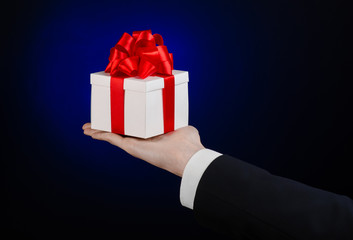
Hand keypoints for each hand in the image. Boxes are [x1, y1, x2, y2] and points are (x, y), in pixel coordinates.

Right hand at [82, 123, 204, 176]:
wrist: (187, 155)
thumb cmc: (188, 142)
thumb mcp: (181, 125)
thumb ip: (176, 119)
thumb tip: (177, 114)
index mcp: (152, 133)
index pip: (135, 126)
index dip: (124, 120)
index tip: (116, 114)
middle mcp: (142, 139)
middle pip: (120, 131)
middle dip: (107, 126)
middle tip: (95, 122)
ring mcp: (135, 144)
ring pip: (113, 136)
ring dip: (99, 131)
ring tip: (86, 127)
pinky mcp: (132, 147)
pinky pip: (113, 139)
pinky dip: (101, 135)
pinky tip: (91, 132)